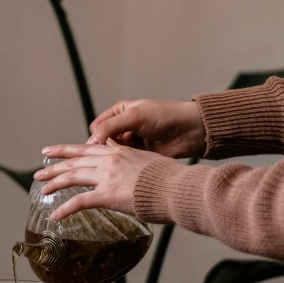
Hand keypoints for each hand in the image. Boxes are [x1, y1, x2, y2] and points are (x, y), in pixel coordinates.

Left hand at [34, 140, 164, 219]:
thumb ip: (131, 163)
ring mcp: (106, 177)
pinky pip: (79, 202)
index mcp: (118, 151)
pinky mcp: (107, 195)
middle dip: (53, 166)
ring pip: (72, 177)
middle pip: (74, 161)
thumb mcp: (147, 161)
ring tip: (42, 190)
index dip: (65, 149)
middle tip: (38, 172)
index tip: (51, 150)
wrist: (176, 186)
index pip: (85, 148)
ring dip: (54, 183)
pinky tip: (54, 216)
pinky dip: (64, 209)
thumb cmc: (169, 178)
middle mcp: (108, 160)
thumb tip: (127, 167)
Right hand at [88, 99, 205, 158]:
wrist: (190, 131)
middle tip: (104, 159)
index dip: (96, 137)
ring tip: (115, 165)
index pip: (98, 127)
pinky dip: (123, 166)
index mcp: (120, 112)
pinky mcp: (139, 156)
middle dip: (102, 150)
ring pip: (113, 154)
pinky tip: (124, 169)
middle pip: (103, 142)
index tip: (100, 147)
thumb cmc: (166, 116)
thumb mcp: (136, 116)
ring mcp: (132, 142)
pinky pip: (125, 162)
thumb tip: (93, 139)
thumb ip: (112, 126)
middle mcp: (124, 127)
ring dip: (113, 159)